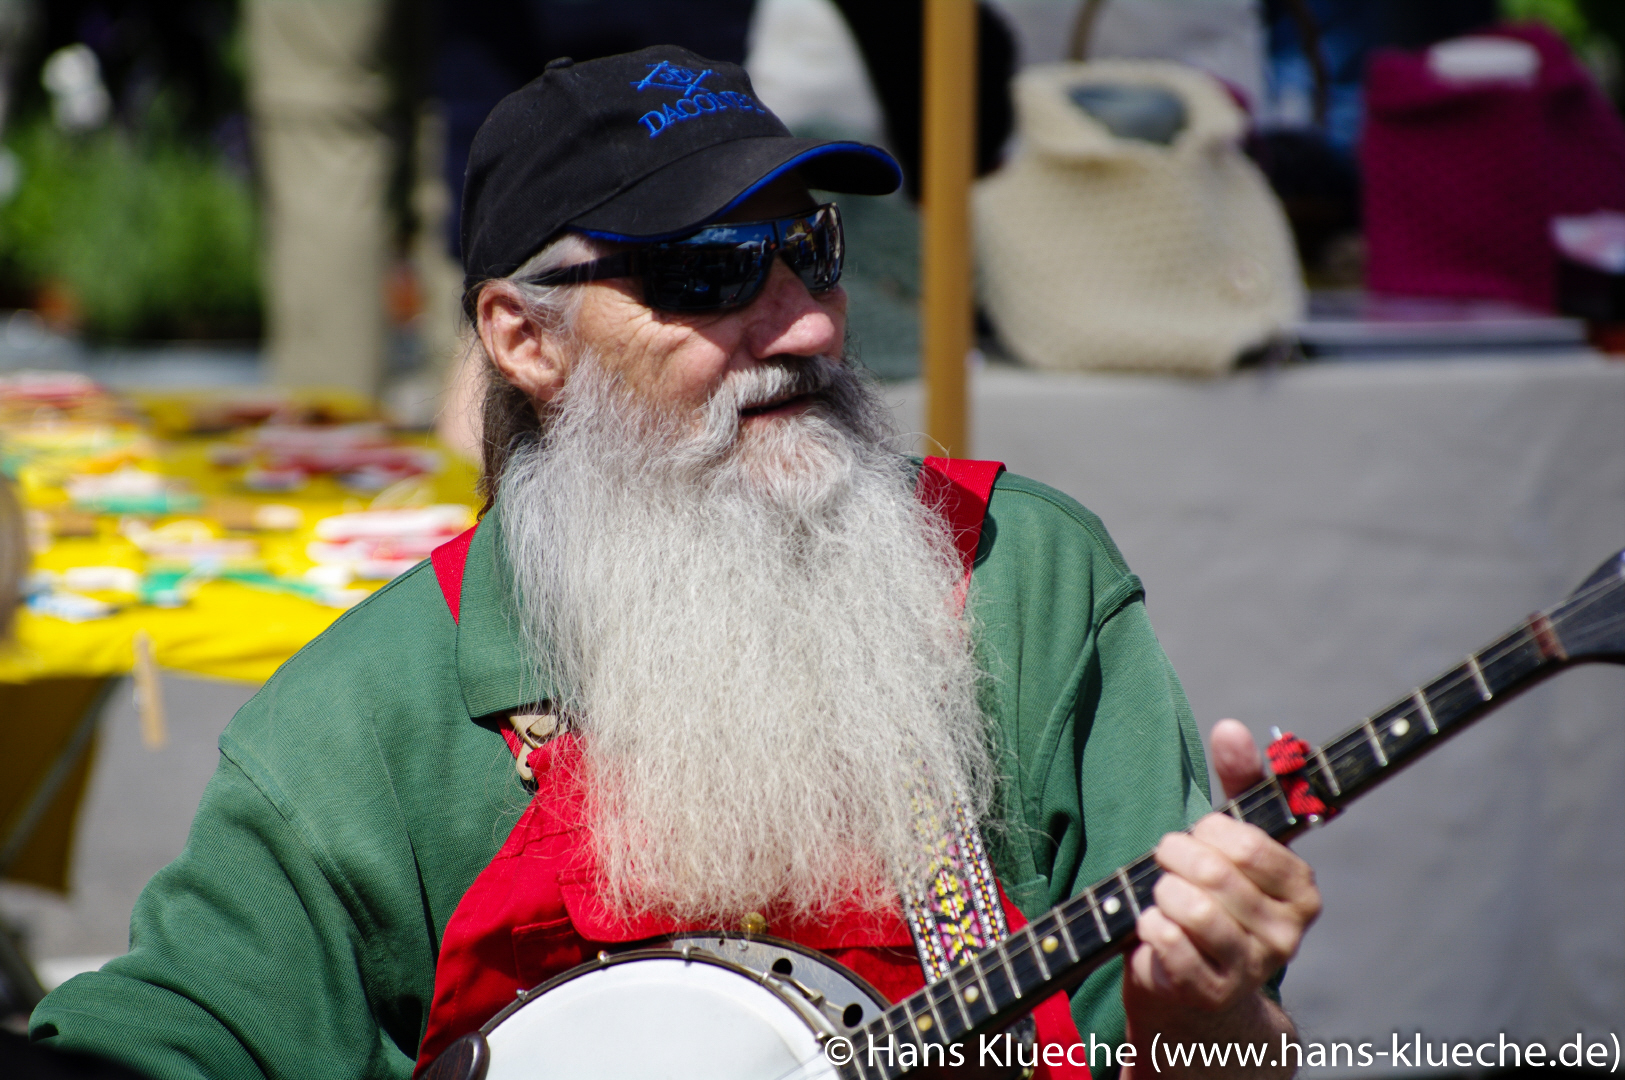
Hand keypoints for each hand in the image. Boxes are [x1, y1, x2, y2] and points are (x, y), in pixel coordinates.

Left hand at [1125, 719, 1320, 1018]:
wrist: (1201, 993)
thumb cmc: (1216, 902)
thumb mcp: (1233, 842)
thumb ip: (1239, 783)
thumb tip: (1232, 727)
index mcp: (1302, 891)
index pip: (1249, 843)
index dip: (1210, 831)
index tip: (1199, 833)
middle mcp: (1287, 934)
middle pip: (1214, 873)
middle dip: (1174, 856)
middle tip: (1166, 858)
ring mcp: (1251, 969)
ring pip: (1190, 908)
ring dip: (1160, 893)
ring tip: (1160, 894)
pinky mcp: (1210, 994)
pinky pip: (1167, 942)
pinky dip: (1148, 926)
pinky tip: (1151, 925)